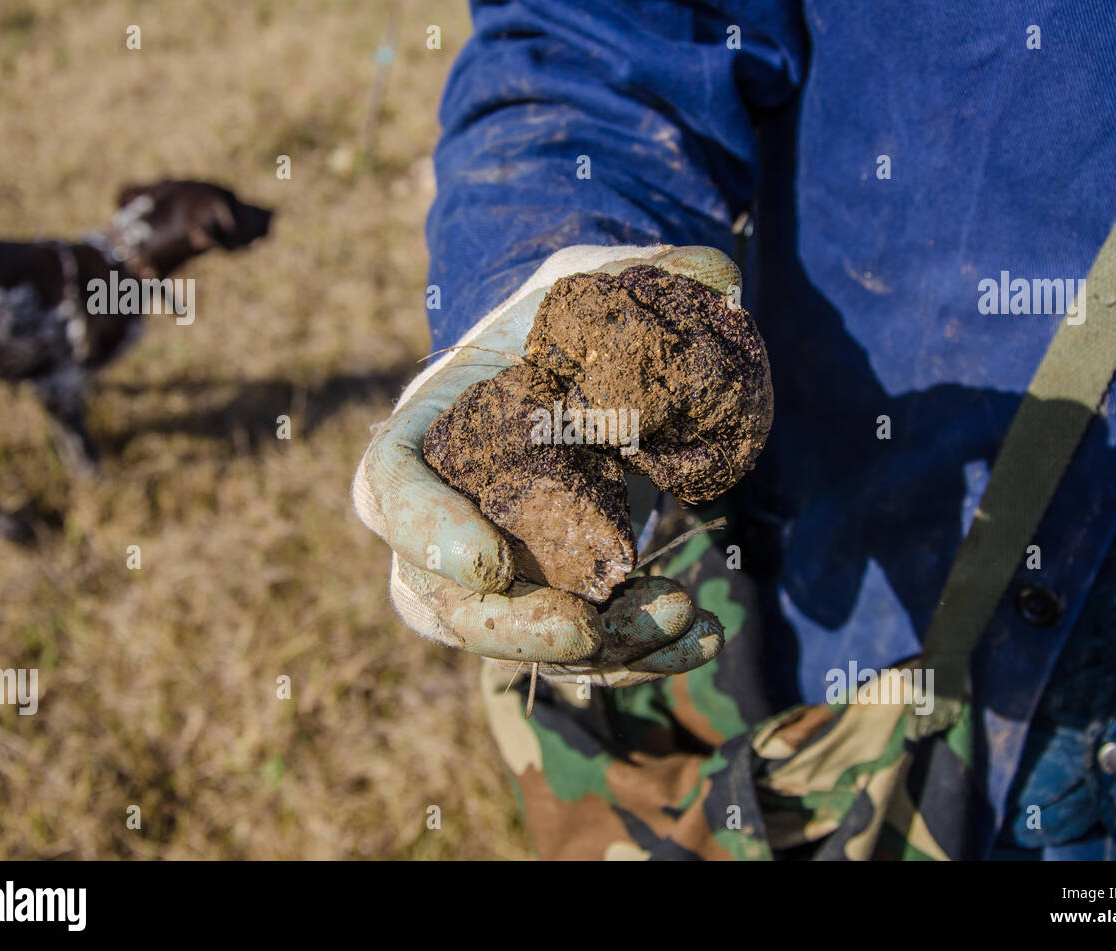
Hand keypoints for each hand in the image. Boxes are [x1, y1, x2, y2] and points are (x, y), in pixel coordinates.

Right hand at [352, 245, 740, 684]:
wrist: (561, 381)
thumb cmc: (554, 330)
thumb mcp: (587, 285)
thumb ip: (643, 272)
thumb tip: (724, 281)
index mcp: (425, 430)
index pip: (391, 487)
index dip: (427, 531)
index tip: (490, 564)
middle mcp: (434, 516)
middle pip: (438, 599)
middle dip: (513, 627)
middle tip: (588, 628)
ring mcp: (480, 573)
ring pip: (509, 640)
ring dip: (594, 649)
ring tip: (683, 614)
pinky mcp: (535, 604)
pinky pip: (570, 653)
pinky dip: (634, 658)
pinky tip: (705, 637)